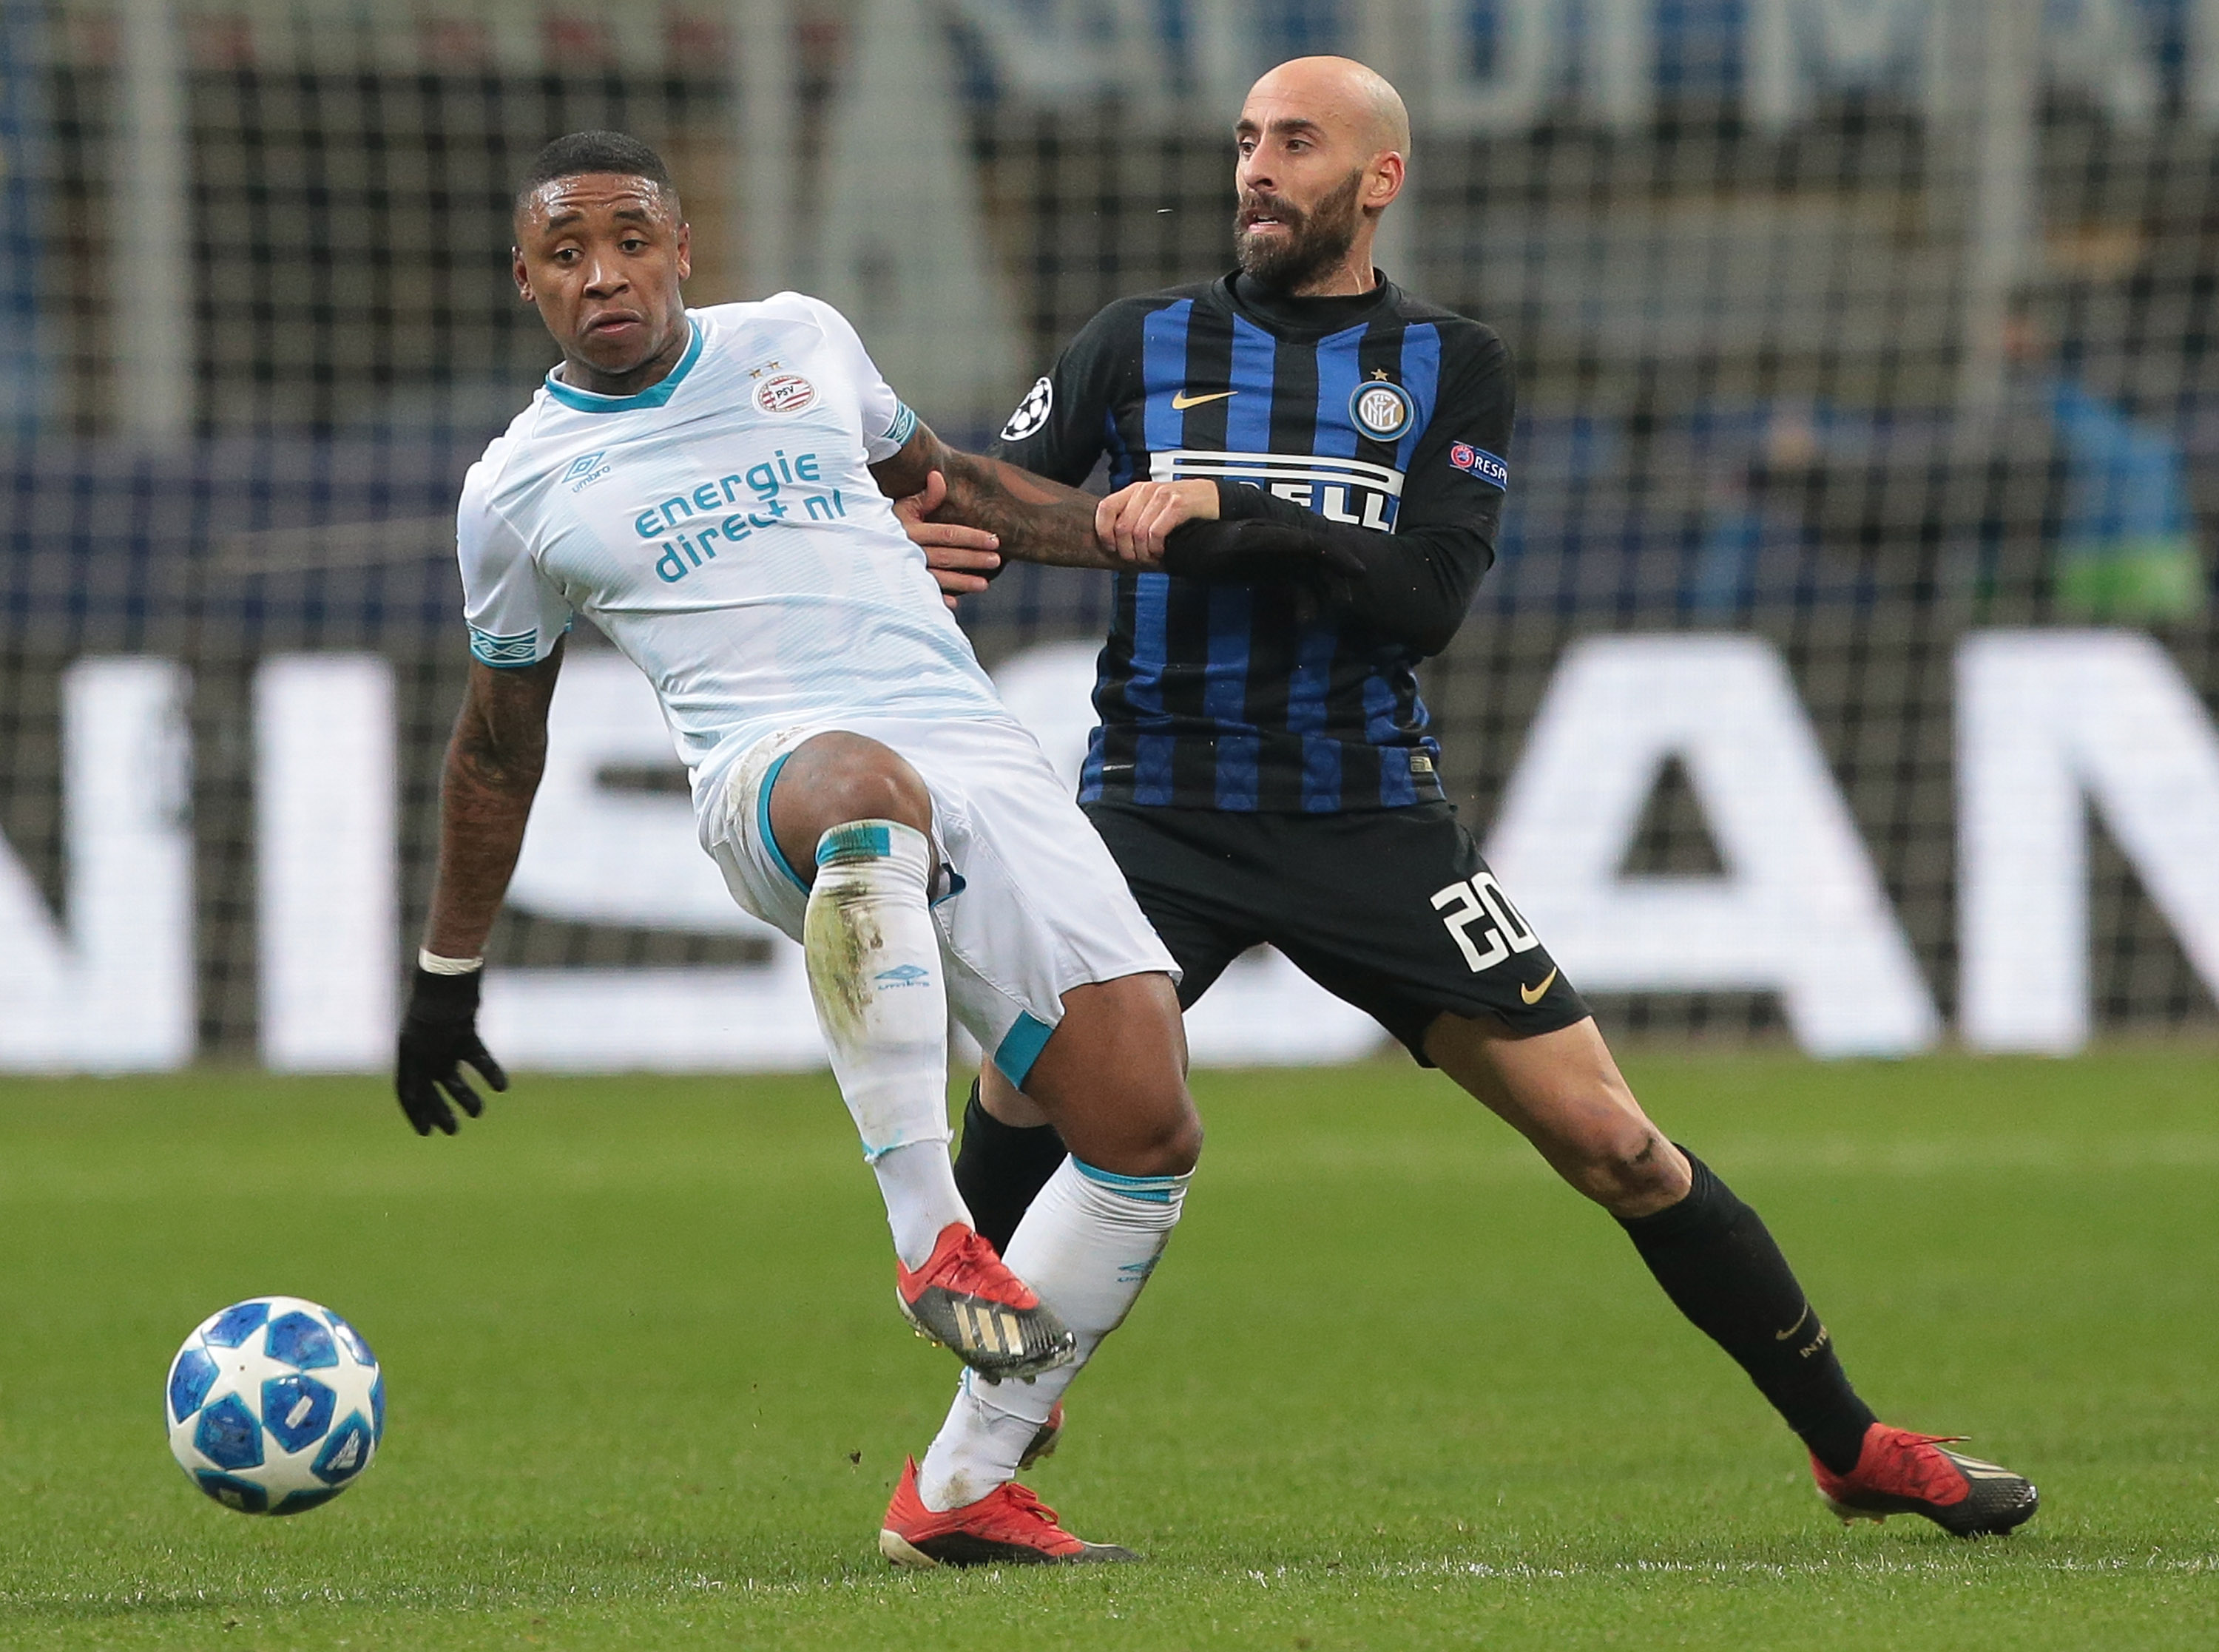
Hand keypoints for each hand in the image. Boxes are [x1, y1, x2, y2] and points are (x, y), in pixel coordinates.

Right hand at [395, 966, 508, 1135]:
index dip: (416, 1113)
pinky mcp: (465, 1032)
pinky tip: (501, 1086)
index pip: (407, 1091)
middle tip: (453, 1131)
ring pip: (453, 1076)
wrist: (451, 977)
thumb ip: (420, 1071)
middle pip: (430, 1088)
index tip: (426, 1133)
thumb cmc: (434, 1009)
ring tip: (478, 1112)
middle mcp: (424, 1050)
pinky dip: (488, 1071)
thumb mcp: (423, 1043)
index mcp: (407, 1055)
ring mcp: (444, 1042)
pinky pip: (477, 1057)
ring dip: (464, 1095)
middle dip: (440, 1110)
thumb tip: (414, 1100)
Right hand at [893, 469, 1002, 609]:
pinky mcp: (898, 587)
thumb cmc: (882, 525)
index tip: (993, 539)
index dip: (972, 537)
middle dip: (973, 559)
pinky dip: (937, 599)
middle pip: (947, 556)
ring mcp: (903, 571)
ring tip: (984, 584)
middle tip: (995, 559)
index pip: (947, 534)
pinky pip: (920, 595)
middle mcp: (908, 551)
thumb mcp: (901, 508)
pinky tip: (954, 603)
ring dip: (962, 581)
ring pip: (938, 578)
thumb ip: (924, 497)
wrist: (854, 547)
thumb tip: (938, 476)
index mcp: (910, 530)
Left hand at [1094, 480, 1217, 563]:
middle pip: (1122, 528)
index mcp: (1135, 491)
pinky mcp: (1177, 505)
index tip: (1111, 547)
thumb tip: (1113, 541)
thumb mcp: (1153, 508)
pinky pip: (1156, 533)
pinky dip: (1157, 548)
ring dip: (1144, 553)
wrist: (1214, 500)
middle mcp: (1146, 491)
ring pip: (1138, 533)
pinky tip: (1163, 551)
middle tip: (1138, 560)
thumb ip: (1133, 518)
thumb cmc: (1183, 508)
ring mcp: (1162, 496)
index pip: (1105, 508)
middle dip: (1128, 551)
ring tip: (1152, 558)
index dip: (1104, 532)